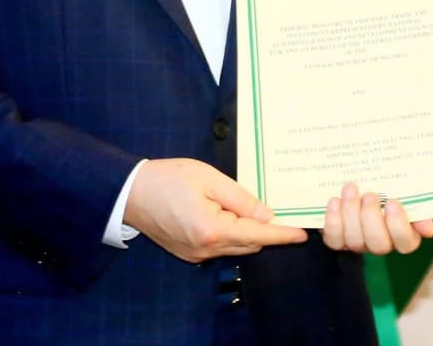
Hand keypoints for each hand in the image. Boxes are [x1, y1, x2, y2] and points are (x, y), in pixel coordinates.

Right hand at [124, 158, 306, 261]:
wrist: (130, 193)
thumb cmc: (169, 179)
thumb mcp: (209, 179)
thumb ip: (241, 198)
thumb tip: (267, 215)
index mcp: (212, 230)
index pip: (257, 236)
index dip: (281, 235)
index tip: (303, 234)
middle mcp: (205, 249)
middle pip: (248, 244)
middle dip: (268, 232)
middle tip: (287, 215)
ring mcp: (195, 254)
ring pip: (235, 247)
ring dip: (250, 233)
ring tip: (264, 214)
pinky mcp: (189, 252)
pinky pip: (221, 247)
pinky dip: (234, 235)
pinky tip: (237, 217)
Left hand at [322, 182, 432, 253]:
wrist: (365, 179)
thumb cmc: (392, 184)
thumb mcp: (410, 190)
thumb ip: (421, 207)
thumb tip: (428, 231)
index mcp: (405, 233)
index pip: (406, 242)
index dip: (398, 226)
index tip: (393, 202)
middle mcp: (383, 242)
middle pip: (379, 244)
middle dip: (371, 219)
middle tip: (369, 194)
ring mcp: (360, 243)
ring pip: (355, 241)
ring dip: (351, 214)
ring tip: (350, 189)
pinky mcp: (339, 239)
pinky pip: (335, 240)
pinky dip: (333, 221)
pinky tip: (334, 201)